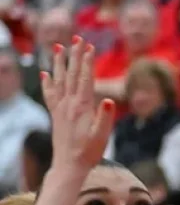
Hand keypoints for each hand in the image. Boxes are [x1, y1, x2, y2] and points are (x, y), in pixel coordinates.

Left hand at [42, 37, 115, 174]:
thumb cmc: (88, 152)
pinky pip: (50, 94)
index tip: (89, 46)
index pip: (85, 78)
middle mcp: (68, 104)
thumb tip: (109, 100)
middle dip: (75, 55)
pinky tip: (45, 74)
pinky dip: (47, 82)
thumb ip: (105, 118)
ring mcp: (60, 108)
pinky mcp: (55, 115)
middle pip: (71, 74)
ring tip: (59, 47)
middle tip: (77, 38)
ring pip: (59, 80)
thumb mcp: (102, 137)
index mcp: (81, 106)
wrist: (69, 165)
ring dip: (59, 63)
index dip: (87, 62)